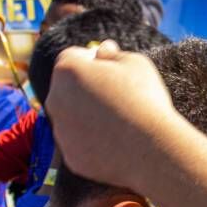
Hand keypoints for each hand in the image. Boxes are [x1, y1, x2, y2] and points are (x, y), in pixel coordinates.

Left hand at [45, 41, 176, 191]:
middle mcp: (55, 99)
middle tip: (118, 96)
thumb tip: (102, 49)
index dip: (92, 59)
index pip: (72, 57)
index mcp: (67, 70)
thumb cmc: (145, 99)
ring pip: (73, 119)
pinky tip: (118, 143)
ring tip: (121, 122)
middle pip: (68, 89)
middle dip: (87, 89)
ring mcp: (60, 131)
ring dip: (89, 117)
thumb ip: (113, 54)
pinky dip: (94, 143)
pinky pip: (81, 145)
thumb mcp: (135, 64)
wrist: (152, 149)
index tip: (113, 69)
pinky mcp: (70, 157)